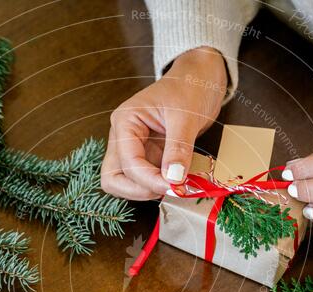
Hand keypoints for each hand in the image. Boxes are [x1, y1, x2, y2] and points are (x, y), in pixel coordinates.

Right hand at [101, 47, 226, 199]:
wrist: (199, 80)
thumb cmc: (189, 87)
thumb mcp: (185, 116)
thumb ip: (178, 148)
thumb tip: (173, 179)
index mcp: (125, 122)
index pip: (127, 163)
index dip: (148, 180)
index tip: (173, 186)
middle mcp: (123, 137)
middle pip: (113, 178)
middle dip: (138, 190)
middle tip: (167, 190)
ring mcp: (134, 149)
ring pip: (124, 183)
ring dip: (145, 191)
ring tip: (172, 186)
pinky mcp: (148, 157)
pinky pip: (144, 180)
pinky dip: (157, 187)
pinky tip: (175, 182)